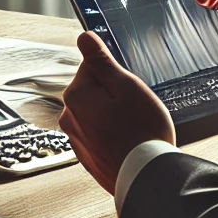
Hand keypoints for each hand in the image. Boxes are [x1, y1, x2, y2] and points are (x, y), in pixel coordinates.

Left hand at [59, 31, 174, 193]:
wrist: (147, 179)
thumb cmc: (142, 133)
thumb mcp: (127, 86)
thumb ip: (102, 61)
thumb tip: (84, 38)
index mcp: (76, 95)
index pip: (91, 67)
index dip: (114, 75)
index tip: (127, 88)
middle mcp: (70, 117)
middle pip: (93, 90)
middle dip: (113, 95)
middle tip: (134, 109)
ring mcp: (77, 138)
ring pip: (96, 113)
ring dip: (112, 116)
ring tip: (133, 129)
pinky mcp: (87, 155)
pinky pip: (99, 134)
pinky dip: (111, 135)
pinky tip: (128, 143)